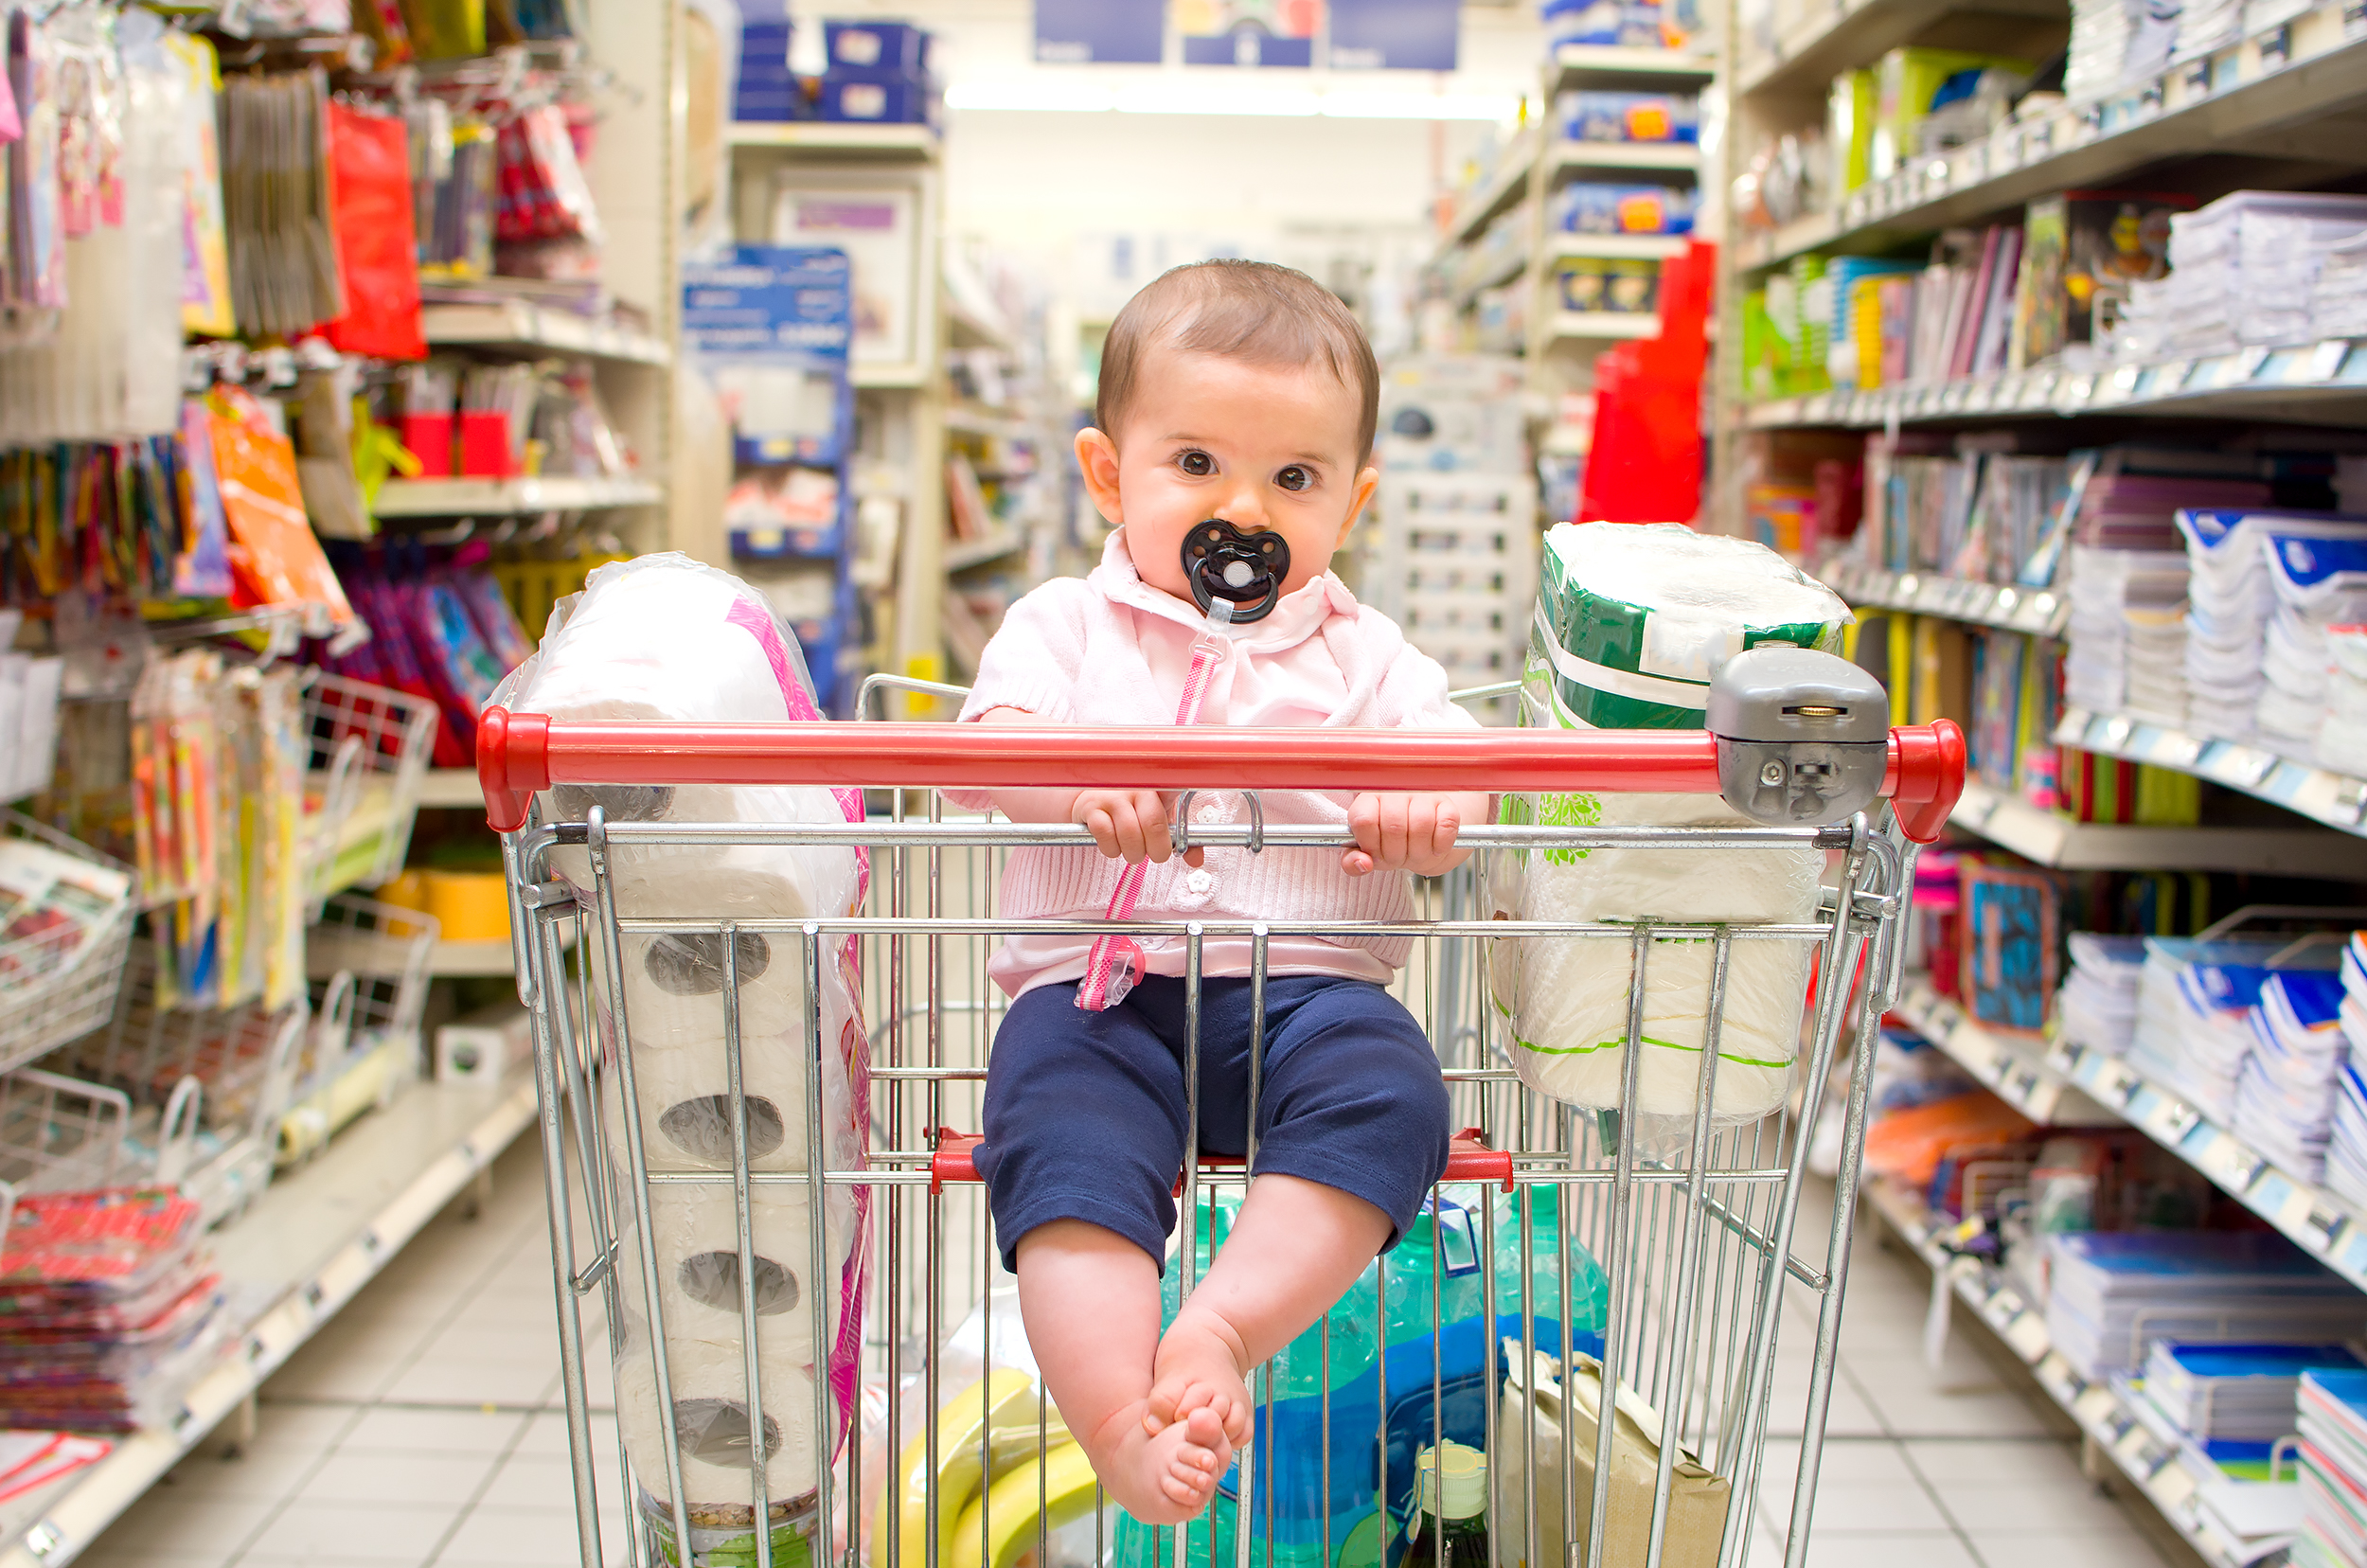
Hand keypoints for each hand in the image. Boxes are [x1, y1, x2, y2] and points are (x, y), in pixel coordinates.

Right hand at [1074, 790, 1204, 866]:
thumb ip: (1178, 839)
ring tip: (1130, 848)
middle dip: (1156, 851)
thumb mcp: (1158, 818)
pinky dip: (1111, 849)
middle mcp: (1136, 788)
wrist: (1091, 799)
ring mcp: (1113, 796)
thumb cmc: (1130, 809)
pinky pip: (1106, 836)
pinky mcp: (1091, 807)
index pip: (1175, 787)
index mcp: (1159, 788)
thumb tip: (1197, 861)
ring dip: (1132, 853)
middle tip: (1152, 853)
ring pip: (1129, 835)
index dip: (1182, 791)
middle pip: (1154, 824)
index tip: (1196, 786)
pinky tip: (1112, 843)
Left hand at [1344, 792, 1466, 876]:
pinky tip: (1435, 848)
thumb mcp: (1370, 853)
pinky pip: (1446, 826)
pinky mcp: (1447, 805)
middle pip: (1393, 826)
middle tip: (1399, 857)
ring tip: (1416, 854)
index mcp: (1369, 800)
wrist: (1428, 836)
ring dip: (1419, 852)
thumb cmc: (1393, 842)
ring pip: (1421, 825)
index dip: (1370, 844)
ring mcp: (1423, 795)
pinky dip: (1441, 846)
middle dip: (1396, 854)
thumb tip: (1363, 864)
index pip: (1364, 819)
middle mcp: (1395, 791)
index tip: (1376, 852)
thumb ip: (1354, 861)